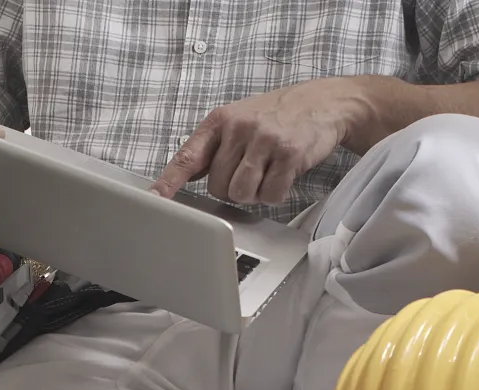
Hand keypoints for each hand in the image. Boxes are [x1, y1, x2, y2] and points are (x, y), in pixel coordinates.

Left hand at [152, 77, 375, 206]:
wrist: (323, 102)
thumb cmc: (276, 115)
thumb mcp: (238, 120)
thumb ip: (213, 147)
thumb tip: (184, 176)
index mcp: (220, 120)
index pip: (188, 156)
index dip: (169, 181)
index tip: (154, 199)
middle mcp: (239, 128)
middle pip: (217, 186)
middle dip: (231, 188)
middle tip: (250, 171)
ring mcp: (265, 140)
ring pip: (241, 193)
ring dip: (254, 194)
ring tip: (266, 173)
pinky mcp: (289, 154)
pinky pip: (270, 194)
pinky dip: (275, 194)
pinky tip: (283, 174)